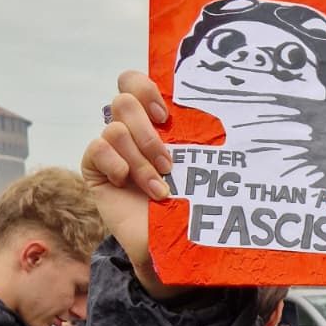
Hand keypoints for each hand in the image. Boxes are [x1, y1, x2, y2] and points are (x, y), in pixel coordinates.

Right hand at [81, 72, 181, 297]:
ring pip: (115, 129)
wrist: (169, 243)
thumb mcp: (197, 165)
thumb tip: (231, 106)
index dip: (147, 89)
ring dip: (141, 160)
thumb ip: (198, 135)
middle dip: (148, 132)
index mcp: (152, 120)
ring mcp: (111, 148)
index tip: (166, 116)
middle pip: (124, 100)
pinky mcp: (95, 167)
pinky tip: (126, 183)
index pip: (135, 82)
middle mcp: (130, 129)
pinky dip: (116, 164)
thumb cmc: (189, 203)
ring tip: (159, 189)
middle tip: (169, 163)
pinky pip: (96, 148)